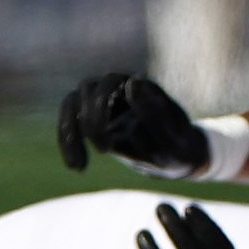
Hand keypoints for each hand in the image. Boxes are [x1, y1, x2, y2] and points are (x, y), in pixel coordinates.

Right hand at [57, 72, 210, 175]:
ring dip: (69, 132)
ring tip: (78, 165)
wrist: (178, 161)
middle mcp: (119, 89)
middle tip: (103, 150)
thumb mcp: (173, 139)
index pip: (110, 81)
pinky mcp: (94, 118)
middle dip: (89, 119)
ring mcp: (104, 102)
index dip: (100, 106)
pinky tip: (77, 167)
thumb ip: (155, 114)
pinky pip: (71, 122)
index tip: (109, 140)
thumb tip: (132, 84)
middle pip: (86, 89)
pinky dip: (68, 142)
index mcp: (140, 86)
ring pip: (71, 103)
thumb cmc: (180, 149)